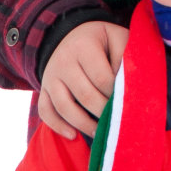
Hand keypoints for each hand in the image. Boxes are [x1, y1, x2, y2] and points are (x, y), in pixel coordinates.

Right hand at [38, 21, 128, 139]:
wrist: (71, 34)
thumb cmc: (101, 40)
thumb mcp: (116, 37)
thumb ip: (125, 56)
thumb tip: (127, 86)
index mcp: (84, 47)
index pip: (102, 78)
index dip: (115, 94)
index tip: (126, 102)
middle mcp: (63, 61)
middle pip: (85, 95)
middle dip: (103, 112)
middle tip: (117, 122)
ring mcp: (50, 76)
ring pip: (63, 106)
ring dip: (83, 124)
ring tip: (99, 133)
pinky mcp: (43, 89)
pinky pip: (45, 110)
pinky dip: (57, 125)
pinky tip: (73, 136)